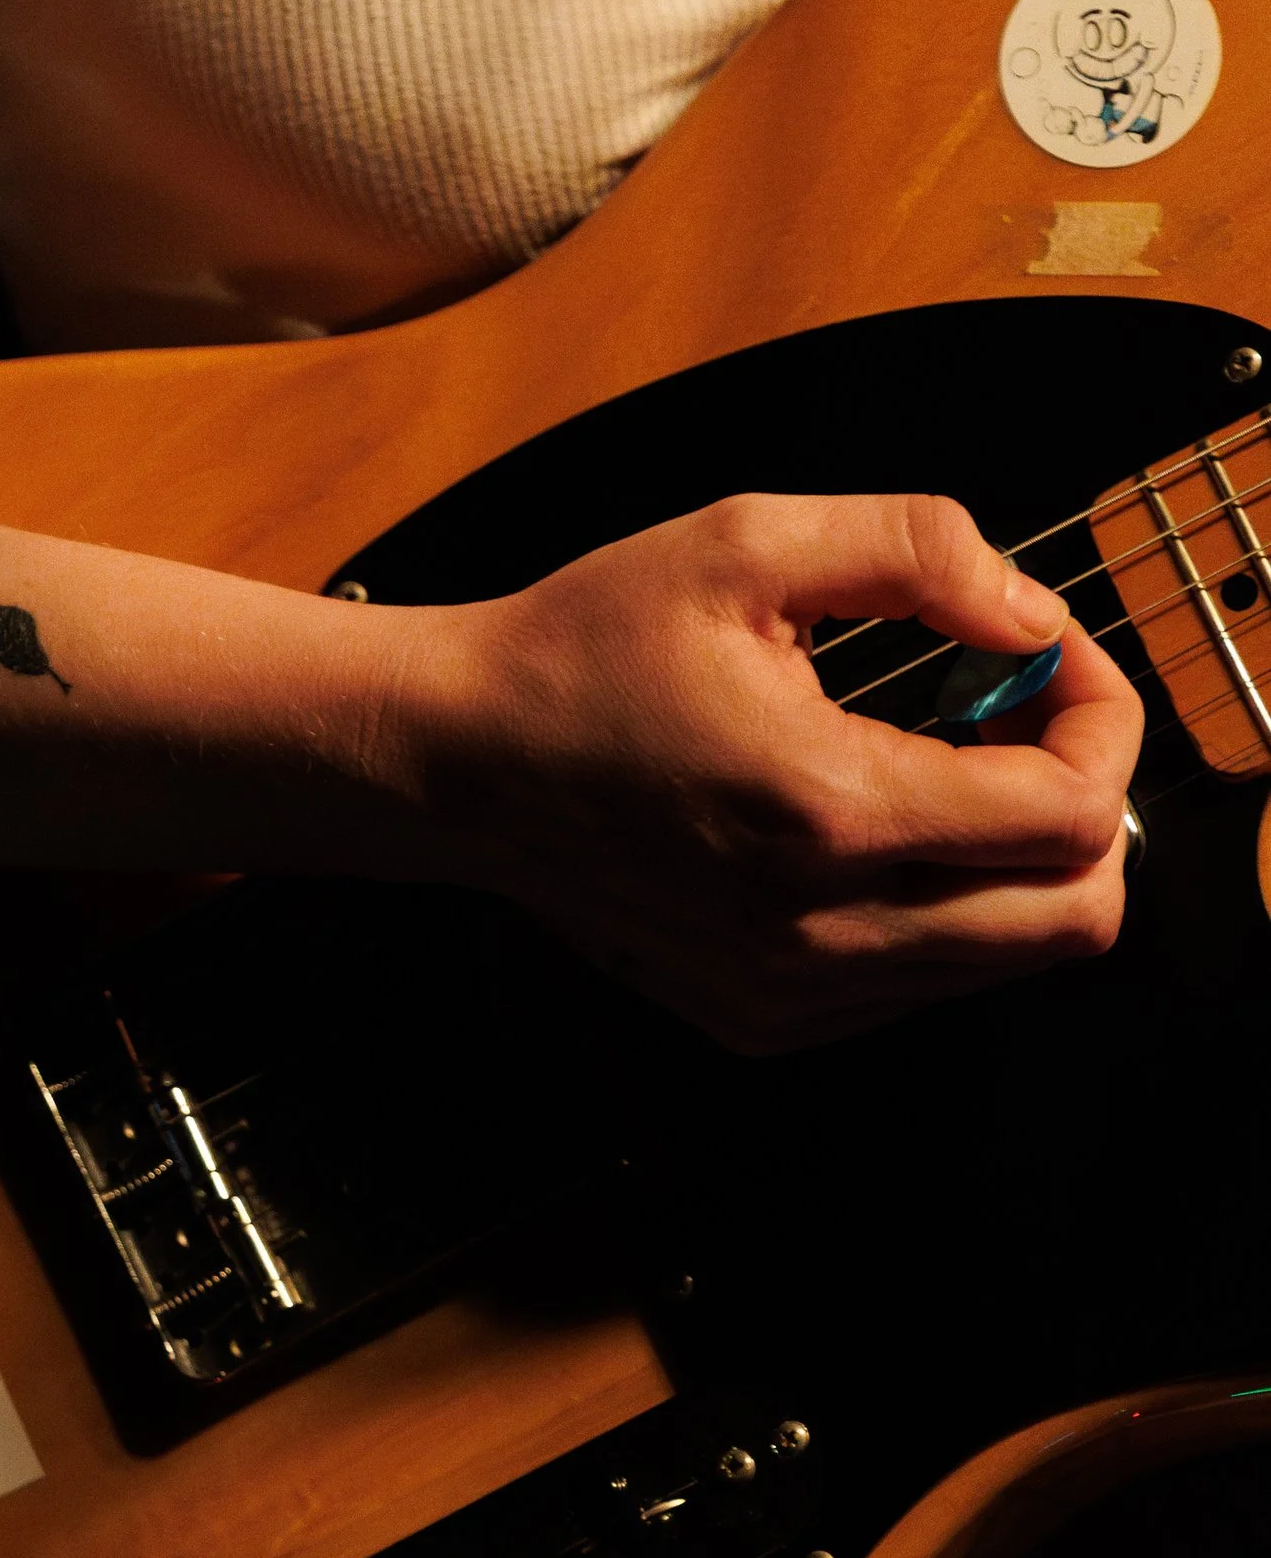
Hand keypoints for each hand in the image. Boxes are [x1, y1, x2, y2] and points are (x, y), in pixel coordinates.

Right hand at [397, 492, 1139, 1052]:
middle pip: (1073, 916)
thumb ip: (917, 551)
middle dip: (1083, 799)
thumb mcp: (745, 541)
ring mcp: (790, 988)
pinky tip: (873, 826)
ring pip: (1007, 959)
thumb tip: (1032, 616)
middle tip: (1021, 719)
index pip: (1069, 814)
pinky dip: (941, 908)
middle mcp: (817, 926)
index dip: (1102, 720)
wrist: (455, 756)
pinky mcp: (763, 1016)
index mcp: (825, 809)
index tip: (1051, 662)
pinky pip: (919, 984)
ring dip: (1015, 858)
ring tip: (938, 762)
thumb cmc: (580, 649)